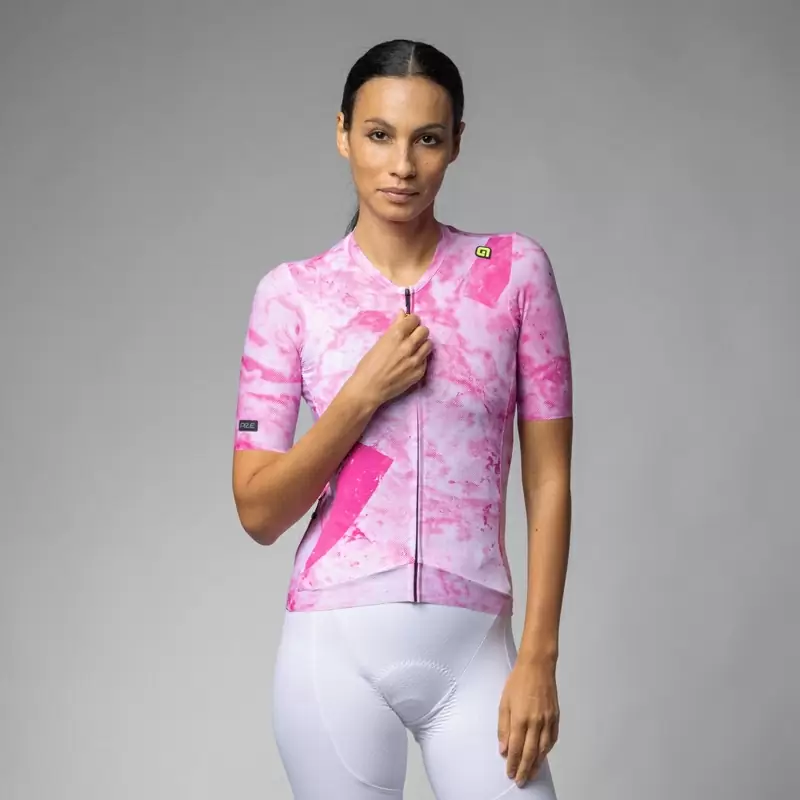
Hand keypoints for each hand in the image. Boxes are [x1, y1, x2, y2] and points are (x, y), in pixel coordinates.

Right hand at [346, 310, 431, 407]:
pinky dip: (420, 359)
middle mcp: (409, 345)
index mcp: (396, 335)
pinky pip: (425, 360)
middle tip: (412, 337)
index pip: (415, 319)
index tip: (408, 325)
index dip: (411, 321)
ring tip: (412, 350)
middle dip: (418, 332)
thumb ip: (394, 327)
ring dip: (422, 345)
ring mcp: (416, 360)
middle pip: (424, 331)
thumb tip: (403, 313)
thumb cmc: (368, 365)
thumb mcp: (380, 342)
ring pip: (429, 344)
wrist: (368, 388)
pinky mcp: (419, 372)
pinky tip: (409, 363)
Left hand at [497, 660, 559, 787]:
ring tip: (531, 774)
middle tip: (520, 781)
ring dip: (537, 764)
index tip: (509, 774)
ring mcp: (547, 720)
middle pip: (530, 753)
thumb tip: (503, 749)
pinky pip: (552, 739)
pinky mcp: (555, 717)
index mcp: (520, 719)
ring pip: (543, 749)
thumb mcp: (504, 702)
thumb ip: (503, 727)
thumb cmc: (518, 681)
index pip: (515, 748)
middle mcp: (535, 722)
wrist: (538, 666)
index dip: (512, 763)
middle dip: (524, 770)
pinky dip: (547, 750)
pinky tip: (542, 756)